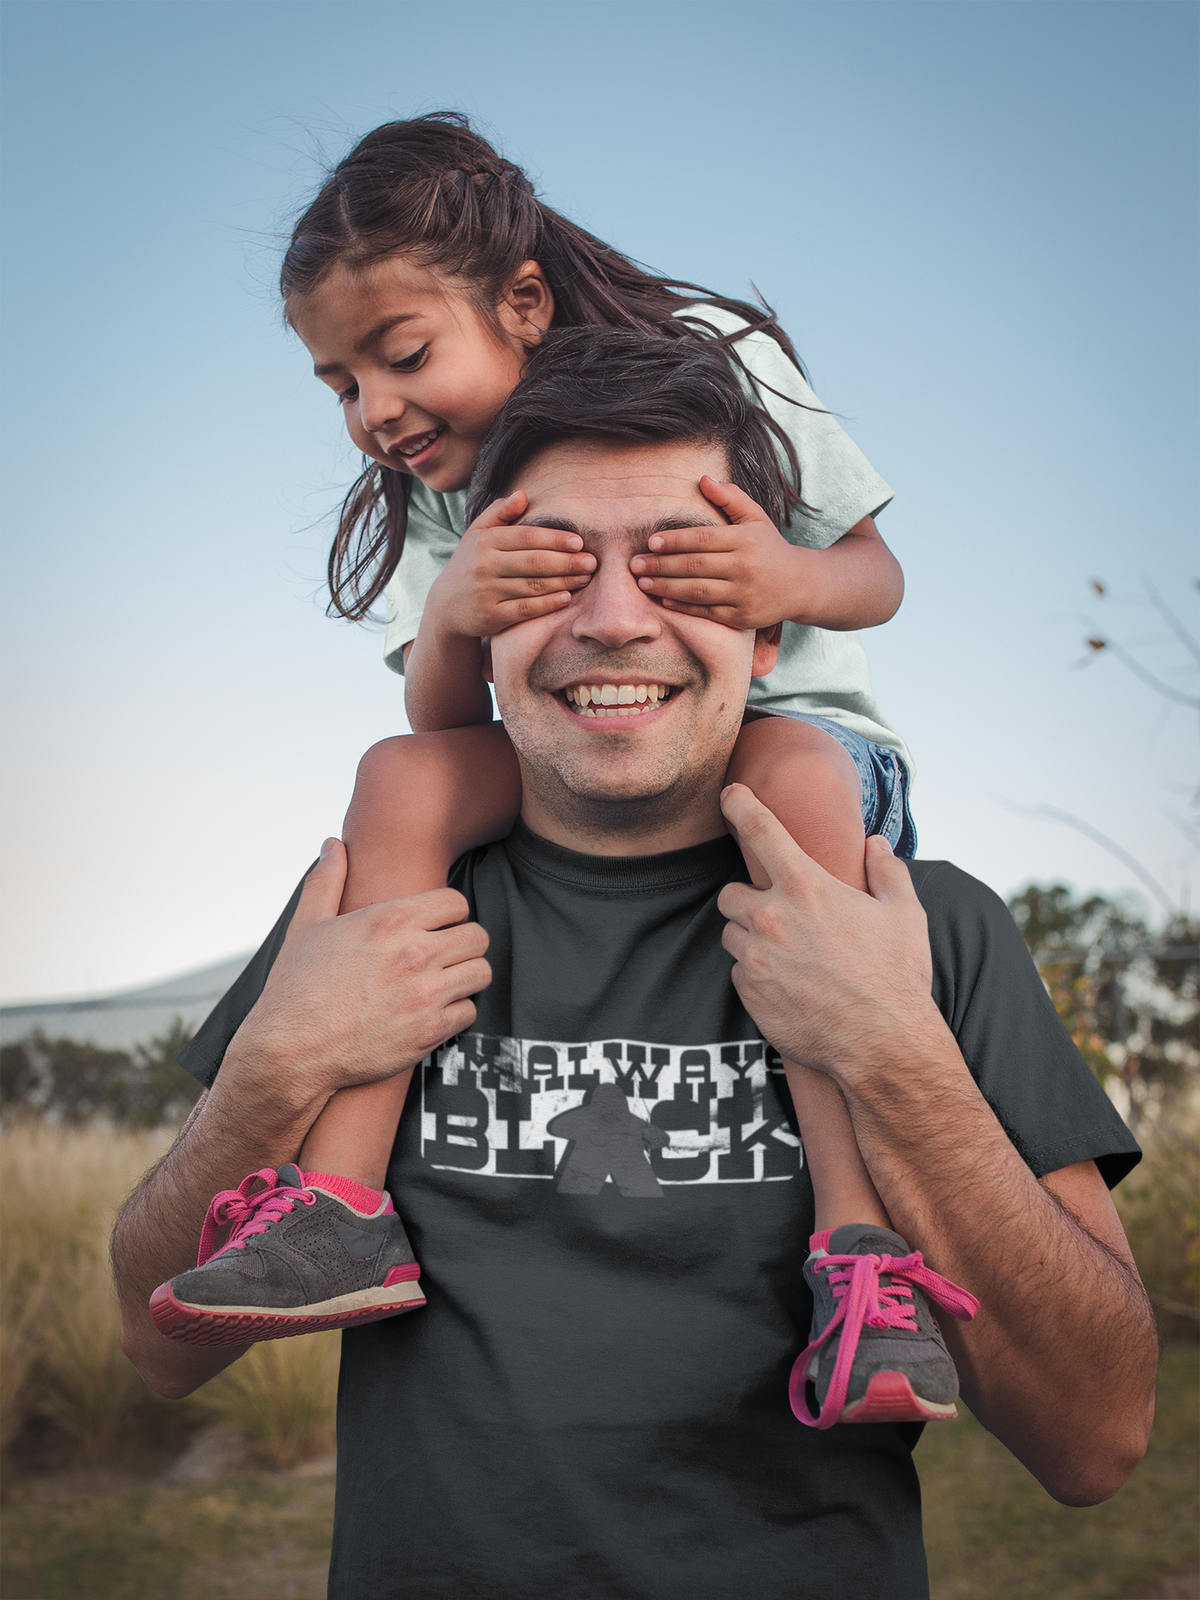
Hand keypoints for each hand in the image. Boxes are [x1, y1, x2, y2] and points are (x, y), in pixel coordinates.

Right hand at [226, 839, 491, 1101]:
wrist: (289, 1051)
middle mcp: (415, 953)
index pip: (457, 902)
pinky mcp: (430, 1032)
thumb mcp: (307, 925)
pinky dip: (457, 1012)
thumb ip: (327, 880)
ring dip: (466, 976)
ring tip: (446, 981)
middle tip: (447, 954)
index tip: (438, 925)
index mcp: (390, 920)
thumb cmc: (296, 987)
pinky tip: (435, 1010)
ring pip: (481, 972)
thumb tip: (333, 844)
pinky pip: (470, 1012)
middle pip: (478, 936)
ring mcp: (426, 994)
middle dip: (464, 943)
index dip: (450, 913)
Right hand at [427, 491, 595, 637]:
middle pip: (535, 562)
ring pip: (534, 586)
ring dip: (564, 582)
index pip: (527, 537)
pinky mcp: (491, 616)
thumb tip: (522, 495)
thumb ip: (499, 513)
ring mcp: (487, 592)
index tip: (579, 542)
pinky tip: (566, 598)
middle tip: (592, 562)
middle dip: (567, 562)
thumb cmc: (469, 564)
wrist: (446, 607)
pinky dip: (548, 604)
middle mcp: (484, 565)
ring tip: (585, 578)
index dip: (555, 539)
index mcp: (485, 541)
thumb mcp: (476, 534)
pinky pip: (525, 609)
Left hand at [628, 476, 807, 627]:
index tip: (650, 542)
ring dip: (665, 587)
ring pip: (697, 591)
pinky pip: (707, 612)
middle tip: (634, 565)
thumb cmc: (770, 547)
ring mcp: (743, 594)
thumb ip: (730, 497)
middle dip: (660, 565)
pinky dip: (683, 608)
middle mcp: (745, 567)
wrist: (801, 585)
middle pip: (694, 566)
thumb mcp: (755, 517)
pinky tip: (664, 601)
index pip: (702, 539)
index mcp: (745, 540)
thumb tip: (702, 479)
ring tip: (642, 583)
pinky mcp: (742, 618)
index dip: (674, 541)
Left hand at [716, 785, 945, 1081]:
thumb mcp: (904, 914)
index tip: (729, 795)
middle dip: (749, 900)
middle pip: (730, 893)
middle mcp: (771, 918)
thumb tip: (876, 844)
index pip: (760, 829)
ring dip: (751, 938)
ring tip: (791, 956)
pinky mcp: (749, 994)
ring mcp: (755, 959)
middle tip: (780, 916)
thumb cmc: (897, 977)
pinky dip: (756, 974)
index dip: (740, 805)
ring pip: (732, 935)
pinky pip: (739, 974)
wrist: (883, 1045)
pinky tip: (790, 986)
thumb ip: (886, 871)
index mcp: (806, 887)